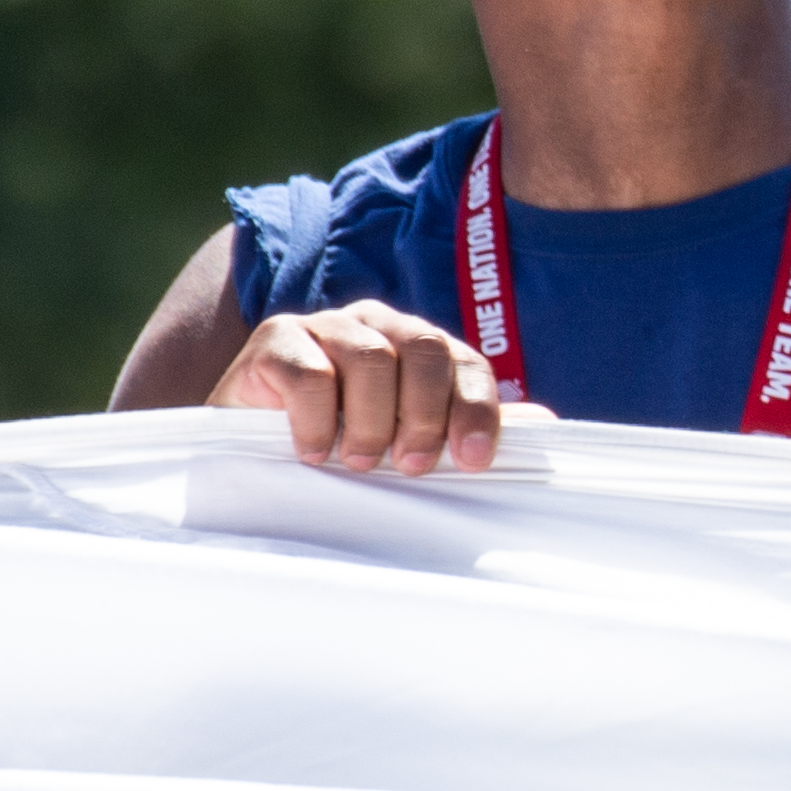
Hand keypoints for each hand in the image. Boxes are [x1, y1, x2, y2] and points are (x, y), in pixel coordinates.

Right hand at [215, 301, 504, 474]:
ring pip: (372, 358)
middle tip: (408, 466)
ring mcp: (324, 326)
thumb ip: (463, 426)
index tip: (473, 461)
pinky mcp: (274, 340)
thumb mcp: (402, 439)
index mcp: (414, 343)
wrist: (243, 446)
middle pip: (425, 348)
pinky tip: (313, 452)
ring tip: (357, 462)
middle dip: (426, 415)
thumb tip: (547, 423)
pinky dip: (318, 419)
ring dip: (372, 421)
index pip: (463, 360)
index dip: (475, 407)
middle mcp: (375, 324)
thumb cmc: (336, 443)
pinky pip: (310, 372)